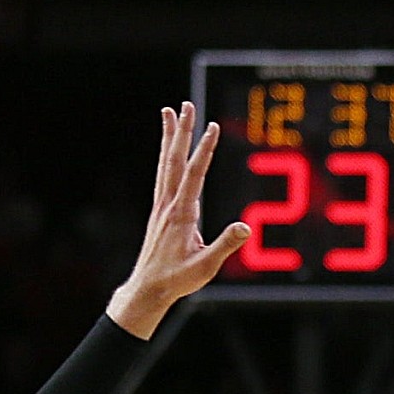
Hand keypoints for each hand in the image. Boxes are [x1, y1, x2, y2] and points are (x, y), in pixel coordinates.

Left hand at [107, 102, 252, 337]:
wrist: (148, 288)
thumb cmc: (176, 279)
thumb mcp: (205, 266)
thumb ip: (225, 245)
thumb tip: (245, 228)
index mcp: (181, 214)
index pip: (194, 174)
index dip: (204, 149)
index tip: (212, 127)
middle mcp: (168, 204)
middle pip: (174, 159)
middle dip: (182, 131)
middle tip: (186, 105)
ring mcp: (161, 206)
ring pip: (165, 163)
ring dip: (169, 136)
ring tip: (170, 113)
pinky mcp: (160, 211)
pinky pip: (162, 175)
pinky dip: (166, 155)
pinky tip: (168, 149)